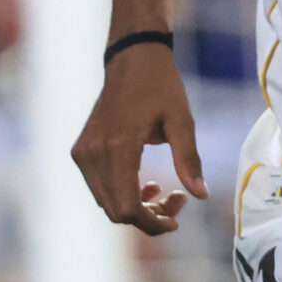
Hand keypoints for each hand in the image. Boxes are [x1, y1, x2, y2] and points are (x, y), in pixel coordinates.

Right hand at [69, 43, 207, 235]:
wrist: (131, 58)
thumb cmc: (161, 86)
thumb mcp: (182, 121)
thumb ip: (189, 160)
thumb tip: (201, 195)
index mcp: (119, 146)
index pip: (127, 207)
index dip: (152, 223)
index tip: (177, 220)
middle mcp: (94, 152)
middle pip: (115, 210)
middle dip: (148, 217)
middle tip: (177, 201)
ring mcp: (83, 152)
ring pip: (106, 202)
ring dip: (135, 207)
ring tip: (163, 190)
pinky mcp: (80, 150)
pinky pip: (99, 187)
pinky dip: (121, 194)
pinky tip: (145, 183)